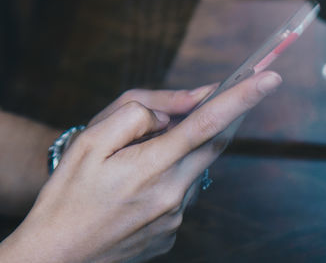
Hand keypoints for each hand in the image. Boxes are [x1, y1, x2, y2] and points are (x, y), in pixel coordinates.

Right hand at [13, 72, 279, 262]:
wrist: (56, 254)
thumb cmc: (67, 195)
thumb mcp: (88, 142)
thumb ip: (135, 117)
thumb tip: (173, 112)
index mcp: (151, 167)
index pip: (206, 125)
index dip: (240, 99)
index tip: (268, 79)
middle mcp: (172, 196)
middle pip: (211, 146)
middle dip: (222, 119)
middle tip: (220, 97)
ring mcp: (174, 219)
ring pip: (193, 171)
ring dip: (180, 153)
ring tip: (130, 162)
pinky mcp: (170, 235)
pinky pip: (179, 196)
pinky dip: (167, 180)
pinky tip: (131, 190)